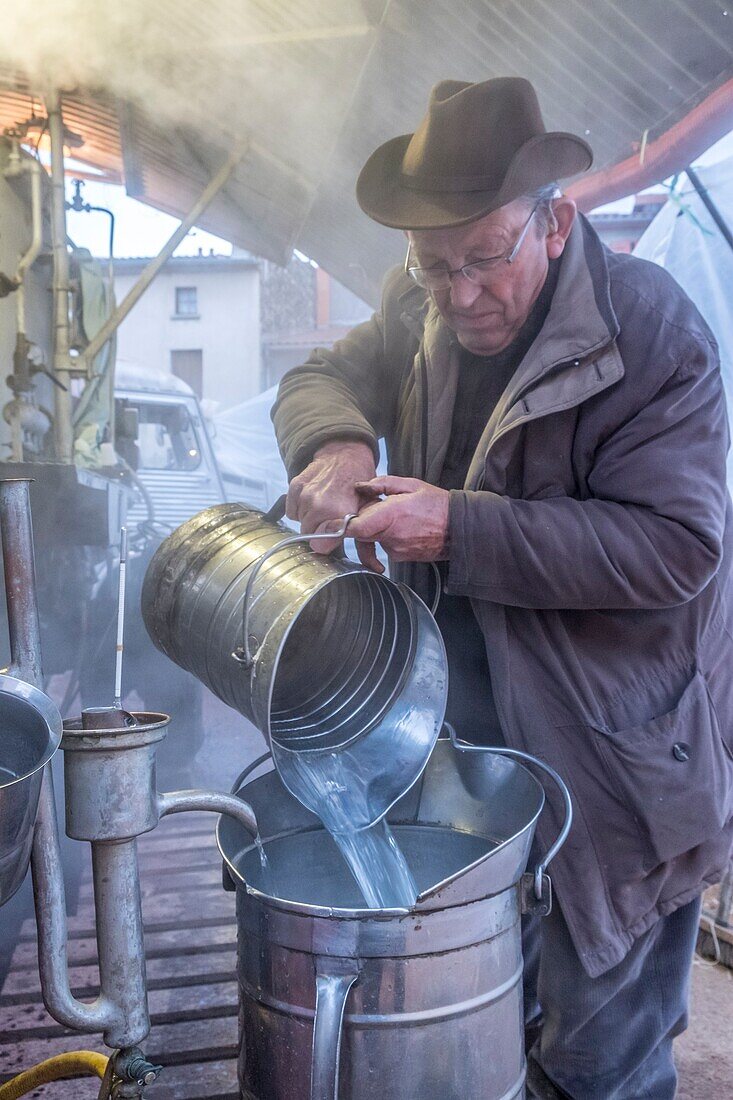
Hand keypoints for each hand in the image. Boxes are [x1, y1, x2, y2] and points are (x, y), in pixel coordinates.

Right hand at [286, 440, 381, 569]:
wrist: (346, 455)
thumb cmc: (358, 484)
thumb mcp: (365, 511)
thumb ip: (356, 534)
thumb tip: (358, 559)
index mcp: (338, 512)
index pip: (319, 546)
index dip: (325, 545)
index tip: (329, 540)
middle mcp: (319, 505)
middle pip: (308, 535)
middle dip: (317, 531)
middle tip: (329, 521)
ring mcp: (305, 495)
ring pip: (299, 522)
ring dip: (309, 519)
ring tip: (323, 507)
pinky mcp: (295, 486)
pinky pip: (292, 510)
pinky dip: (299, 508)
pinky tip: (313, 501)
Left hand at [347, 476, 449, 561]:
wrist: (459, 530)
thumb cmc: (437, 505)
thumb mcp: (411, 485)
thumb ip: (382, 484)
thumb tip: (361, 486)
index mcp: (391, 516)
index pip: (355, 527)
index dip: (343, 525)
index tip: (334, 522)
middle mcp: (391, 536)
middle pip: (361, 532)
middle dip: (363, 520)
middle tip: (378, 508)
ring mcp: (395, 550)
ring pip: (373, 538)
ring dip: (378, 528)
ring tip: (399, 517)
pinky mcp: (400, 558)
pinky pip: (385, 545)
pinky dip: (389, 536)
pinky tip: (405, 528)